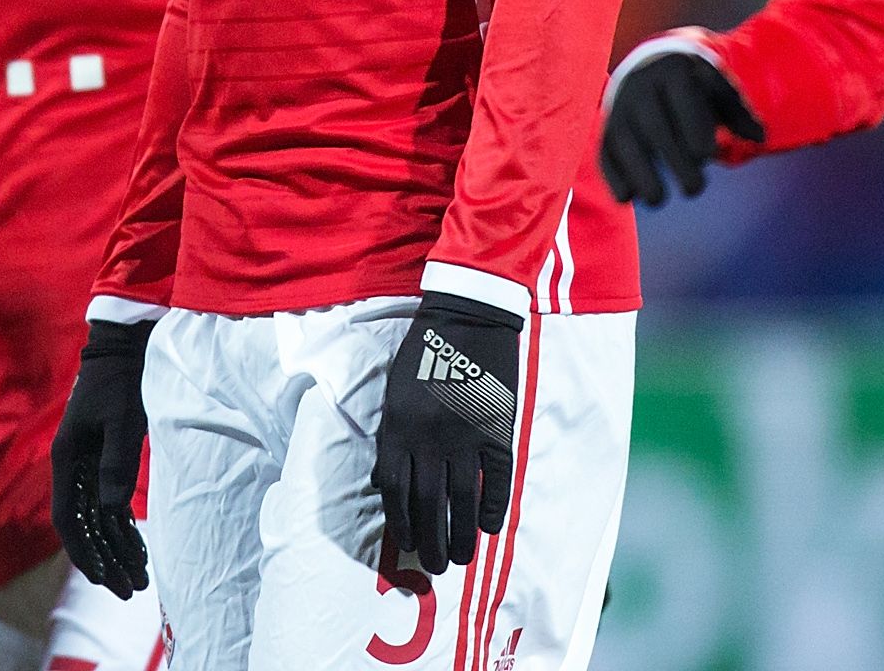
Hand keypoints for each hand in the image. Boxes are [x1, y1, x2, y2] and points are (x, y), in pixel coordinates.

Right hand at [51, 318, 154, 597]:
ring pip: (98, 521)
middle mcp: (71, 468)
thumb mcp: (121, 420)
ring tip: (139, 580)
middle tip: (130, 591)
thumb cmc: (120, 382)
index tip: (105, 579)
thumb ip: (115, 464)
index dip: (86, 553)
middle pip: (84, 528)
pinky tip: (139, 550)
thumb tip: (112, 511)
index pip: (69, 520)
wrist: (123, 348)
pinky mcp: (103, 462)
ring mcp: (87, 466)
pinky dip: (123, 530)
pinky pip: (109, 506)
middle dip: (105, 562)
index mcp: (66, 460)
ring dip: (116, 551)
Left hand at [372, 292, 522, 573]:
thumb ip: (391, 438)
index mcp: (398, 427)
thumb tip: (387, 484)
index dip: (402, 524)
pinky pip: (496, 478)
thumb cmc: (423, 354)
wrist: (466, 316)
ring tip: (463, 558)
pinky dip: (493, 506)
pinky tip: (490, 527)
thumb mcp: (394, 393)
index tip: (408, 546)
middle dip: (431, 540)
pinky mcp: (496, 428)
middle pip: (428, 503)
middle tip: (437, 566)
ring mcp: (465, 434)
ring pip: (462, 498)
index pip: (396, 491)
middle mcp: (428, 437)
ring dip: (461, 534)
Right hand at [599, 49, 763, 204]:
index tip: (707, 153)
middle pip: (654, 126)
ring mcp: (620, 108)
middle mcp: (642, 87)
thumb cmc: (694, 86)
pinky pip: (604, 150)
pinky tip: (626, 198)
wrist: (650, 66)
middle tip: (694, 189)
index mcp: (674, 71)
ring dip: (638, 172)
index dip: (693, 127)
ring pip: (623, 140)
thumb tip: (760, 136)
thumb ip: (739, 112)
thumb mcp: (717, 90)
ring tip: (657, 200)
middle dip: (673, 160)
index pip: (682, 98)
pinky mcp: (607, 128)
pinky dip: (611, 174)